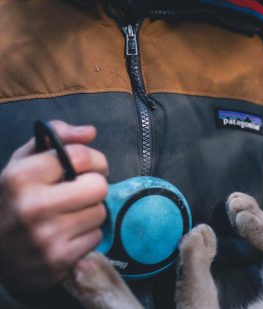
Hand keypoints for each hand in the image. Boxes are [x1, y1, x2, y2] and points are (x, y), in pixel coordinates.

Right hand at [0, 121, 108, 289]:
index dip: (92, 160)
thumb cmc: (14, 202)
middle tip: (79, 193)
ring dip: (90, 213)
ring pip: (100, 212)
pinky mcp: (60, 258)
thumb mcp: (23, 164)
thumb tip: (90, 132)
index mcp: (21, 177)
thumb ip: (54, 139)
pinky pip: (96, 237)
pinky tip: (67, 236)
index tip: (86, 167)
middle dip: (92, 188)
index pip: (81, 156)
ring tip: (69, 216)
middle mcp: (33, 205)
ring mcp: (47, 235)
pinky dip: (86, 236)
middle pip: (98, 186)